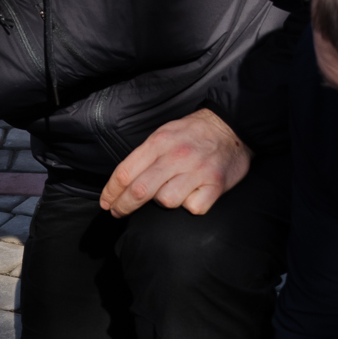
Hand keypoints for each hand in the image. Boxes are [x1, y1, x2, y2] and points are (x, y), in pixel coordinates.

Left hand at [99, 110, 250, 216]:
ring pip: (166, 201)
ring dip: (163, 202)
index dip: (111, 192)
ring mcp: (197, 171)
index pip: (126, 172)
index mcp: (159, 142)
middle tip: (118, 212)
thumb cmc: (193, 134)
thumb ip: (145, 156)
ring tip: (169, 193)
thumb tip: (122, 182)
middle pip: (140, 191)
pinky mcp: (215, 185)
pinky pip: (194, 208)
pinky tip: (192, 195)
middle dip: (123, 206)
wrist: (231, 126)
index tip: (106, 202)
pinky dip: (191, 205)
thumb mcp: (164, 134)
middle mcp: (176, 156)